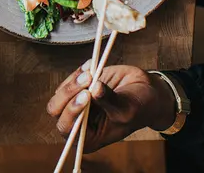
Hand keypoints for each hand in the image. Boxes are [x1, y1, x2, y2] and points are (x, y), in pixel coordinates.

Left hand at [47, 62, 177, 152]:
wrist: (146, 92)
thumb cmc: (139, 108)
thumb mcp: (127, 109)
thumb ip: (108, 100)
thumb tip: (94, 88)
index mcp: (88, 138)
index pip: (68, 128)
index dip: (72, 112)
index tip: (86, 95)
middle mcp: (78, 122)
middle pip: (57, 109)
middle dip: (70, 93)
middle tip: (87, 79)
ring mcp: (76, 103)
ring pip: (61, 92)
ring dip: (75, 80)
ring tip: (92, 72)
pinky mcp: (79, 86)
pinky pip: (71, 78)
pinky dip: (79, 71)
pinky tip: (91, 66)